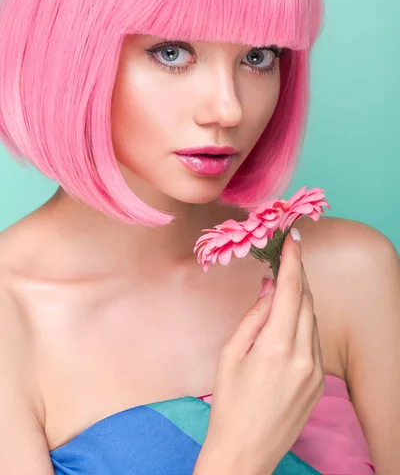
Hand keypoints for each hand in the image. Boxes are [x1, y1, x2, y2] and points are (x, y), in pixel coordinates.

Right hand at [194, 228, 324, 474]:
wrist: (245, 453)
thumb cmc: (229, 404)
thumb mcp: (230, 354)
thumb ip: (253, 317)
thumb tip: (268, 287)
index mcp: (276, 346)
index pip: (290, 290)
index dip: (293, 260)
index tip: (293, 238)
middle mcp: (304, 356)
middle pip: (306, 301)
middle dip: (297, 275)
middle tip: (286, 255)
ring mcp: (316, 370)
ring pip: (312, 319)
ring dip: (300, 298)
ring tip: (283, 285)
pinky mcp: (320, 382)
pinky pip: (314, 340)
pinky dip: (303, 323)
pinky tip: (287, 321)